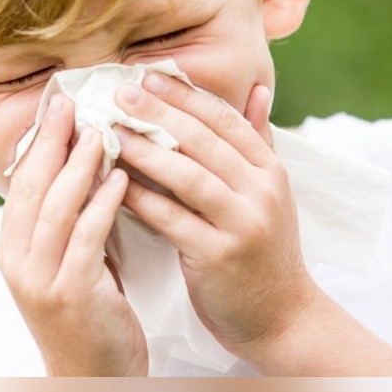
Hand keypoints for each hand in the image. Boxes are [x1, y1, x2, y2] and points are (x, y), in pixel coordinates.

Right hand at [0, 95, 147, 375]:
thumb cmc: (90, 318)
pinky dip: (101, 205)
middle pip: (31, 186)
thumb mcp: (70, 264)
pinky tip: (121, 179)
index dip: (38, 140)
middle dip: (52, 140)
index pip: (20, 182)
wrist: (91, 383)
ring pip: (55, 208)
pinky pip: (86, 239)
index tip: (58, 102)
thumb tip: (85, 167)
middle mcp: (17, 261)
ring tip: (103, 131)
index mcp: (12, 249)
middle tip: (72, 101)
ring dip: (78, 166)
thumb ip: (70, 222)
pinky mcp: (70, 295)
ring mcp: (39, 280)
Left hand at [113, 76, 318, 363]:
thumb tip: (256, 90)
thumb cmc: (263, 250)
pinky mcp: (219, 256)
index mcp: (270, 169)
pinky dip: (141, 199)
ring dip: (145, 151)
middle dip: (159, 112)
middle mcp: (261, 191)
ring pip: (187, 176)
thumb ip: (258, 140)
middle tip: (120, 93)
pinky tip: (113, 184)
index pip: (225, 119)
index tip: (148, 74)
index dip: (185, 94)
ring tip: (109, 132)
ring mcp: (242, 224)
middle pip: (204, 140)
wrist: (282, 317)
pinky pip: (172, 219)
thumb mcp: (270, 193)